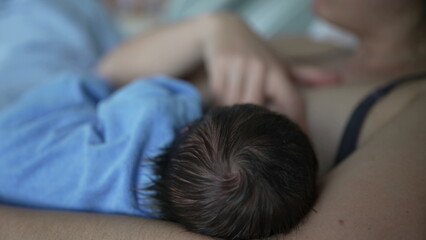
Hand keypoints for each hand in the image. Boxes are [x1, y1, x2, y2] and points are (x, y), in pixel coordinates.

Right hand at [203, 13, 337, 128]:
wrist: (225, 29)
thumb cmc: (258, 52)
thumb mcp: (281, 62)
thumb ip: (306, 74)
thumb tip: (337, 79)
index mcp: (278, 70)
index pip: (291, 103)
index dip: (297, 124)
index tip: (300, 143)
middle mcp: (261, 67)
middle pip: (259, 109)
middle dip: (255, 121)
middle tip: (252, 128)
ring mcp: (240, 65)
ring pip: (236, 105)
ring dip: (234, 113)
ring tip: (235, 111)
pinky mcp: (221, 66)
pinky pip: (219, 97)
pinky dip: (219, 103)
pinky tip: (222, 99)